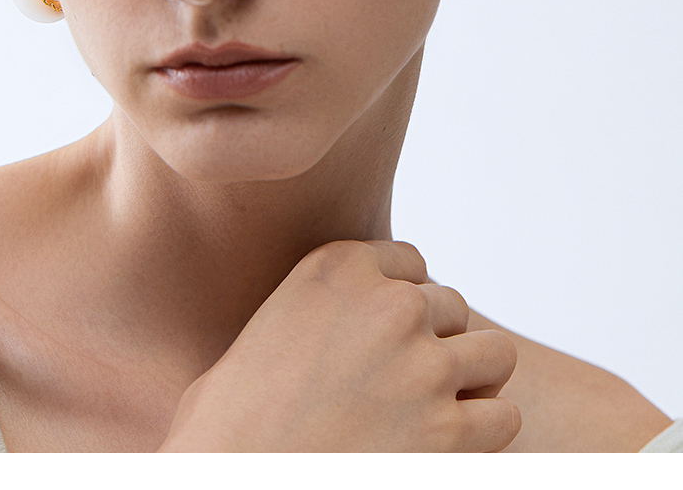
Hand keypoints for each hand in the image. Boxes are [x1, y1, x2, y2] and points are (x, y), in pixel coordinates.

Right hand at [159, 240, 519, 451]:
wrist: (231, 475)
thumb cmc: (227, 424)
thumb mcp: (265, 329)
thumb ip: (321, 309)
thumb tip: (349, 325)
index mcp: (337, 268)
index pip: (409, 263)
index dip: (400, 302)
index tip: (382, 337)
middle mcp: (387, 304)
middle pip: (450, 306)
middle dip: (432, 342)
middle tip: (399, 386)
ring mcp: (423, 365)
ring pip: (494, 354)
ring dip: (470, 382)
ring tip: (432, 413)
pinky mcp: (448, 433)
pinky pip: (503, 417)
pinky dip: (483, 435)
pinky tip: (445, 449)